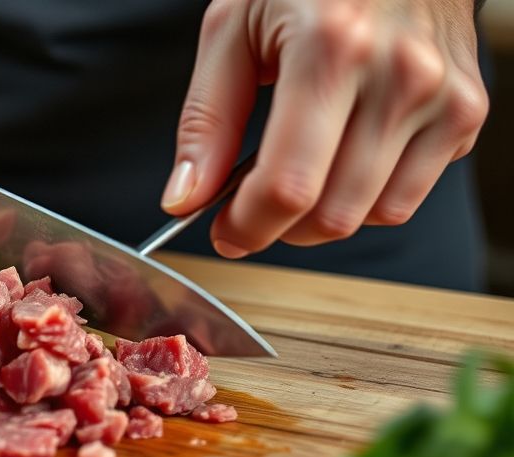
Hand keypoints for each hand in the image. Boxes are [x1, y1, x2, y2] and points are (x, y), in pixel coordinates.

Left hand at [161, 0, 487, 257]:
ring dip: (321, 216)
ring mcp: (442, 96)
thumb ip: (206, 120)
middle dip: (279, 227)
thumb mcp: (232, 29)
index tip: (224, 232)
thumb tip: (186, 197)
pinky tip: (342, 154)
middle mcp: (398, 74)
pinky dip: (365, 195)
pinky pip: (407, 196)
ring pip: (373, 215)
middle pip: (332, 213)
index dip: (247, 226)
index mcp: (331, 47)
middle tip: (251, 205)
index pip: (289, 184)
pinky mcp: (464, 113)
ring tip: (297, 172)